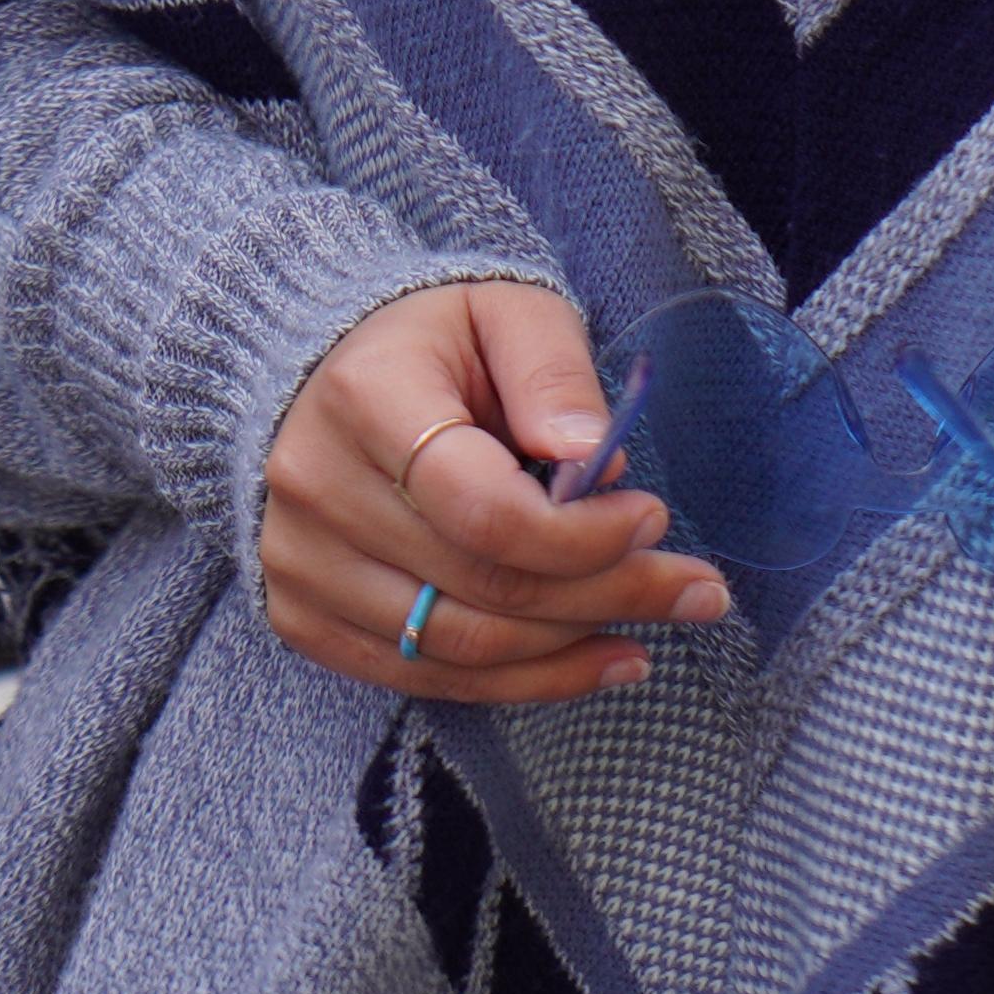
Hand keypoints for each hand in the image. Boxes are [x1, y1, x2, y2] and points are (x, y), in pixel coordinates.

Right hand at [259, 278, 729, 705]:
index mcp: (366, 397)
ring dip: (571, 648)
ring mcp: (299, 562)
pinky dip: (520, 681)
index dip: (579, 535)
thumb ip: (554, 374)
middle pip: (481, 586)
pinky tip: (594, 660)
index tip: (652, 519)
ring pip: (459, 647)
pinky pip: (422, 677)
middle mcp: (317, 487)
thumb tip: (596, 457)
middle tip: (694, 588)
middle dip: (605, 594)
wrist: (331, 372)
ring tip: (652, 631)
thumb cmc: (439, 340)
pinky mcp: (302, 616)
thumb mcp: (509, 311)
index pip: (482, 507)